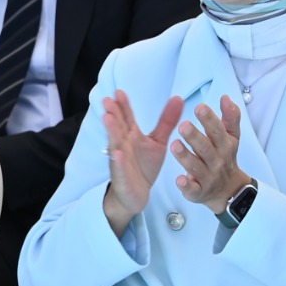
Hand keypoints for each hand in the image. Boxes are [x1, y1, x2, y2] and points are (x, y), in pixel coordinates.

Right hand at [101, 90, 182, 234]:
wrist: (137, 194)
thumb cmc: (144, 165)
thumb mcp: (158, 142)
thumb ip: (166, 121)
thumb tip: (178, 98)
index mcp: (131, 135)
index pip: (127, 117)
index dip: (123, 105)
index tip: (120, 92)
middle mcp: (123, 145)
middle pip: (117, 127)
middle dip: (113, 114)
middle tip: (108, 100)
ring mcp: (120, 160)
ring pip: (115, 144)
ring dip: (111, 132)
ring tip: (107, 118)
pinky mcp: (122, 176)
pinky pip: (120, 168)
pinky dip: (118, 161)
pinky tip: (117, 153)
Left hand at [172, 96, 249, 212]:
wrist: (229, 191)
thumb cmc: (225, 158)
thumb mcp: (231, 138)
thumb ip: (230, 117)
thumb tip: (226, 98)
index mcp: (225, 145)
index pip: (218, 131)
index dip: (210, 119)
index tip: (200, 108)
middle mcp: (217, 161)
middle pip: (206, 148)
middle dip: (195, 137)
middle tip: (183, 125)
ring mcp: (208, 177)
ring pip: (196, 167)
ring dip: (186, 157)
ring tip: (175, 145)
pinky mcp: (199, 192)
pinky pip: (193, 190)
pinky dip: (186, 186)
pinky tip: (179, 179)